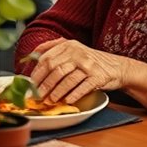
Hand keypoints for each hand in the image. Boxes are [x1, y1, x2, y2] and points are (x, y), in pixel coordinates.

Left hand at [29, 38, 146, 105]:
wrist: (117, 67)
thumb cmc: (90, 61)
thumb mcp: (73, 49)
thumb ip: (53, 49)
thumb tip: (31, 56)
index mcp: (68, 45)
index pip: (46, 58)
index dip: (36, 72)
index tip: (30, 83)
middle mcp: (77, 52)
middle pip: (55, 69)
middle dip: (44, 84)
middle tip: (38, 95)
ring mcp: (88, 64)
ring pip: (67, 79)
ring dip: (56, 92)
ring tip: (50, 100)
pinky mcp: (98, 76)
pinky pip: (82, 87)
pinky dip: (73, 95)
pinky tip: (67, 101)